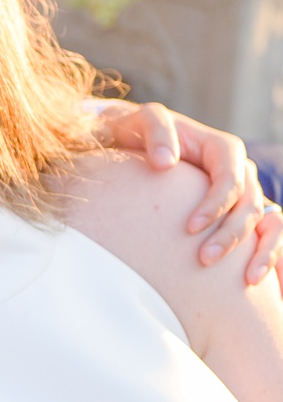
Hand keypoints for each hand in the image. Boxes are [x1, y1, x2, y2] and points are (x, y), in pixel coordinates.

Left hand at [95, 100, 282, 282]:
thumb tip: (166, 163)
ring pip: (266, 223)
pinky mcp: (238, 211)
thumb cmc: (138, 130)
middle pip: (249, 207)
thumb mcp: (143, 120)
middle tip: (204, 260)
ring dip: (260, 251)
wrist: (134, 140)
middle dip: (231, 235)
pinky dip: (268, 256)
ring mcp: (243, 193)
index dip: (215, 206)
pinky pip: (264, 234)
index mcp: (224, 149)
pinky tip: (256, 281)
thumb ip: (157, 132)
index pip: (230, 182)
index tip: (190, 228)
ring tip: (246, 280)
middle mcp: (240, 171)